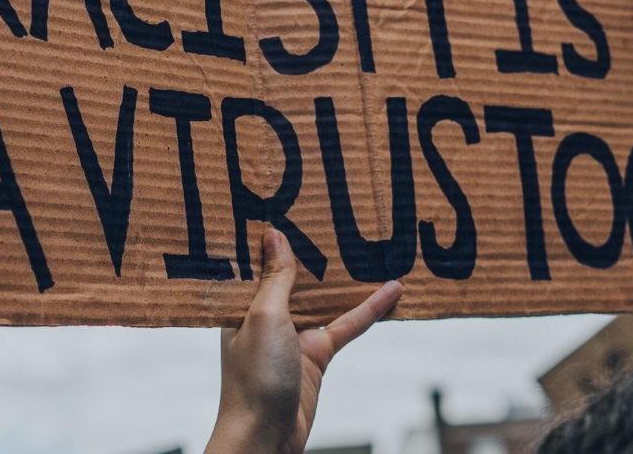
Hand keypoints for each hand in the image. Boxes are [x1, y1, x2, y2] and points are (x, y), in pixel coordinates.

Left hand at [205, 228, 403, 453]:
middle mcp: (265, 314)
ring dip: (344, 276)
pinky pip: (347, 325)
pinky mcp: (317, 354)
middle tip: (331, 212)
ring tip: (367, 243)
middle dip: (310, 248)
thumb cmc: (254, 380)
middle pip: (292, 274)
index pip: (254, 261)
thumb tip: (274, 235)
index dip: (267, 234)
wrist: (266, 437)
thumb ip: (275, 278)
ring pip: (323, 297)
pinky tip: (393, 290)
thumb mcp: (264, 318)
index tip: (281, 202)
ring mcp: (292, 334)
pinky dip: (370, 309)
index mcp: (240, 303)